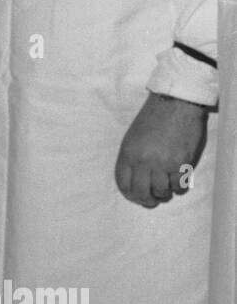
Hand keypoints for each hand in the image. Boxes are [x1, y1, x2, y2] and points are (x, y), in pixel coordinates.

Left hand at [114, 92, 207, 208]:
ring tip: (166, 185)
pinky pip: (179, 187)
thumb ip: (132, 158)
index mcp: (128, 152)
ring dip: (165, 192)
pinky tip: (178, 178)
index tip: (136, 196)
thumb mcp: (133, 137)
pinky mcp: (181, 164)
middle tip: (152, 199)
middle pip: (141, 193)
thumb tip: (135, 180)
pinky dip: (178, 186)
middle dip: (147, 200)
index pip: (123, 183)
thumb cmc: (153, 119)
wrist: (175, 104)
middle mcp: (143, 160)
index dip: (129, 194)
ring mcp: (162, 163)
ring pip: (161, 192)